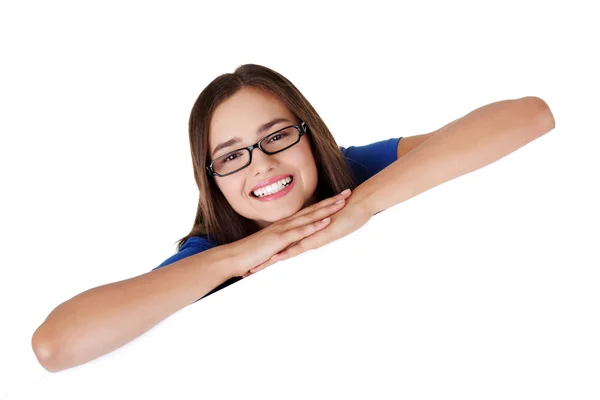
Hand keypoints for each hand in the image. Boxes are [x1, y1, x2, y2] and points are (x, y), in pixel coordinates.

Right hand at [225, 189, 352, 278]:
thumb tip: (292, 246)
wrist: (233, 256)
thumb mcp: (271, 247)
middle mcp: (285, 224)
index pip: (308, 212)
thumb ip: (282, 245)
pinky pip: (300, 232)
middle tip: (347, 193)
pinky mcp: (280, 240)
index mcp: (284, 225)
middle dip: (331, 201)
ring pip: (309, 217)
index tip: (337, 198)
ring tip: (342, 203)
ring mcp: (283, 230)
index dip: (324, 204)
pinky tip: (325, 222)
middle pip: (312, 210)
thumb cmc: (250, 254)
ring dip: (326, 209)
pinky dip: (314, 226)